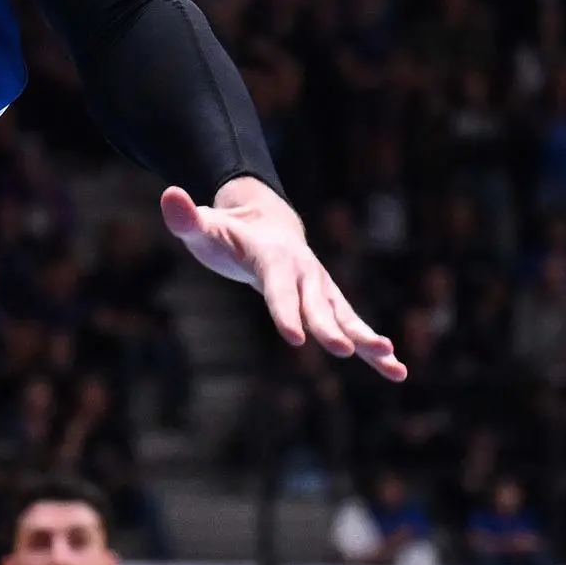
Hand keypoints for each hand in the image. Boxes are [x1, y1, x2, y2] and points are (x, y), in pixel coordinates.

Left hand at [161, 178, 406, 379]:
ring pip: (345, 316)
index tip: (294, 338)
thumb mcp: (203, 227)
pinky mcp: (330, 302)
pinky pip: (353, 325)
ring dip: (367, 338)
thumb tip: (169, 195)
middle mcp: (304, 272)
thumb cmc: (228, 233)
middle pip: (317, 305)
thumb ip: (186, 218)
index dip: (285, 311)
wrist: (266, 223)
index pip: (278, 287)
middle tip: (343, 351)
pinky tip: (396, 369)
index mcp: (273, 257)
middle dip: (330, 328)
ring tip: (392, 361)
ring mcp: (321, 288)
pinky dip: (373, 346)